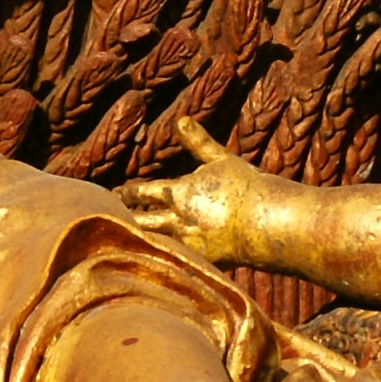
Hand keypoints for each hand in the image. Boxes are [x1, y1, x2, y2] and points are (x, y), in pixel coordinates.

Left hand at [117, 116, 278, 259]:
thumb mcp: (220, 159)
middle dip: (128, 217)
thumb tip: (181, 119)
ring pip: (154, 242)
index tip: (117, 192)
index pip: (143, 192)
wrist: (266, 220)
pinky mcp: (202, 262)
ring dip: (141, 239)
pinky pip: (176, 260)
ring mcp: (188, 243)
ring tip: (128, 239)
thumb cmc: (245, 185)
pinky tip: (157, 262)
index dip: (128, 192)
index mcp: (178, 193)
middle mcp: (177, 220)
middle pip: (142, 220)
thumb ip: (198, 142)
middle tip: (114, 215)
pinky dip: (165, 259)